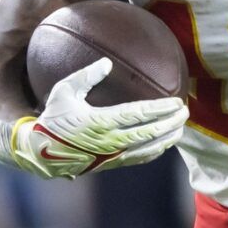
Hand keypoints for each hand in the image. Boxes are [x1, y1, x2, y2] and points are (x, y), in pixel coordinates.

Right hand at [10, 57, 187, 179]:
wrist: (41, 152)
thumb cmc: (52, 117)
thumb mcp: (64, 91)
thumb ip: (86, 76)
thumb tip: (108, 63)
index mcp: (100, 122)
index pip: (138, 115)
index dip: (160, 109)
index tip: (177, 102)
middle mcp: (109, 141)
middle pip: (149, 133)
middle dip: (170, 123)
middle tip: (186, 112)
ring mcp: (112, 155)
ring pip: (147, 149)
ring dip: (167, 138)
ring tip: (181, 129)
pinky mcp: (110, 164)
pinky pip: (138, 159)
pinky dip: (154, 151)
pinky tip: (163, 144)